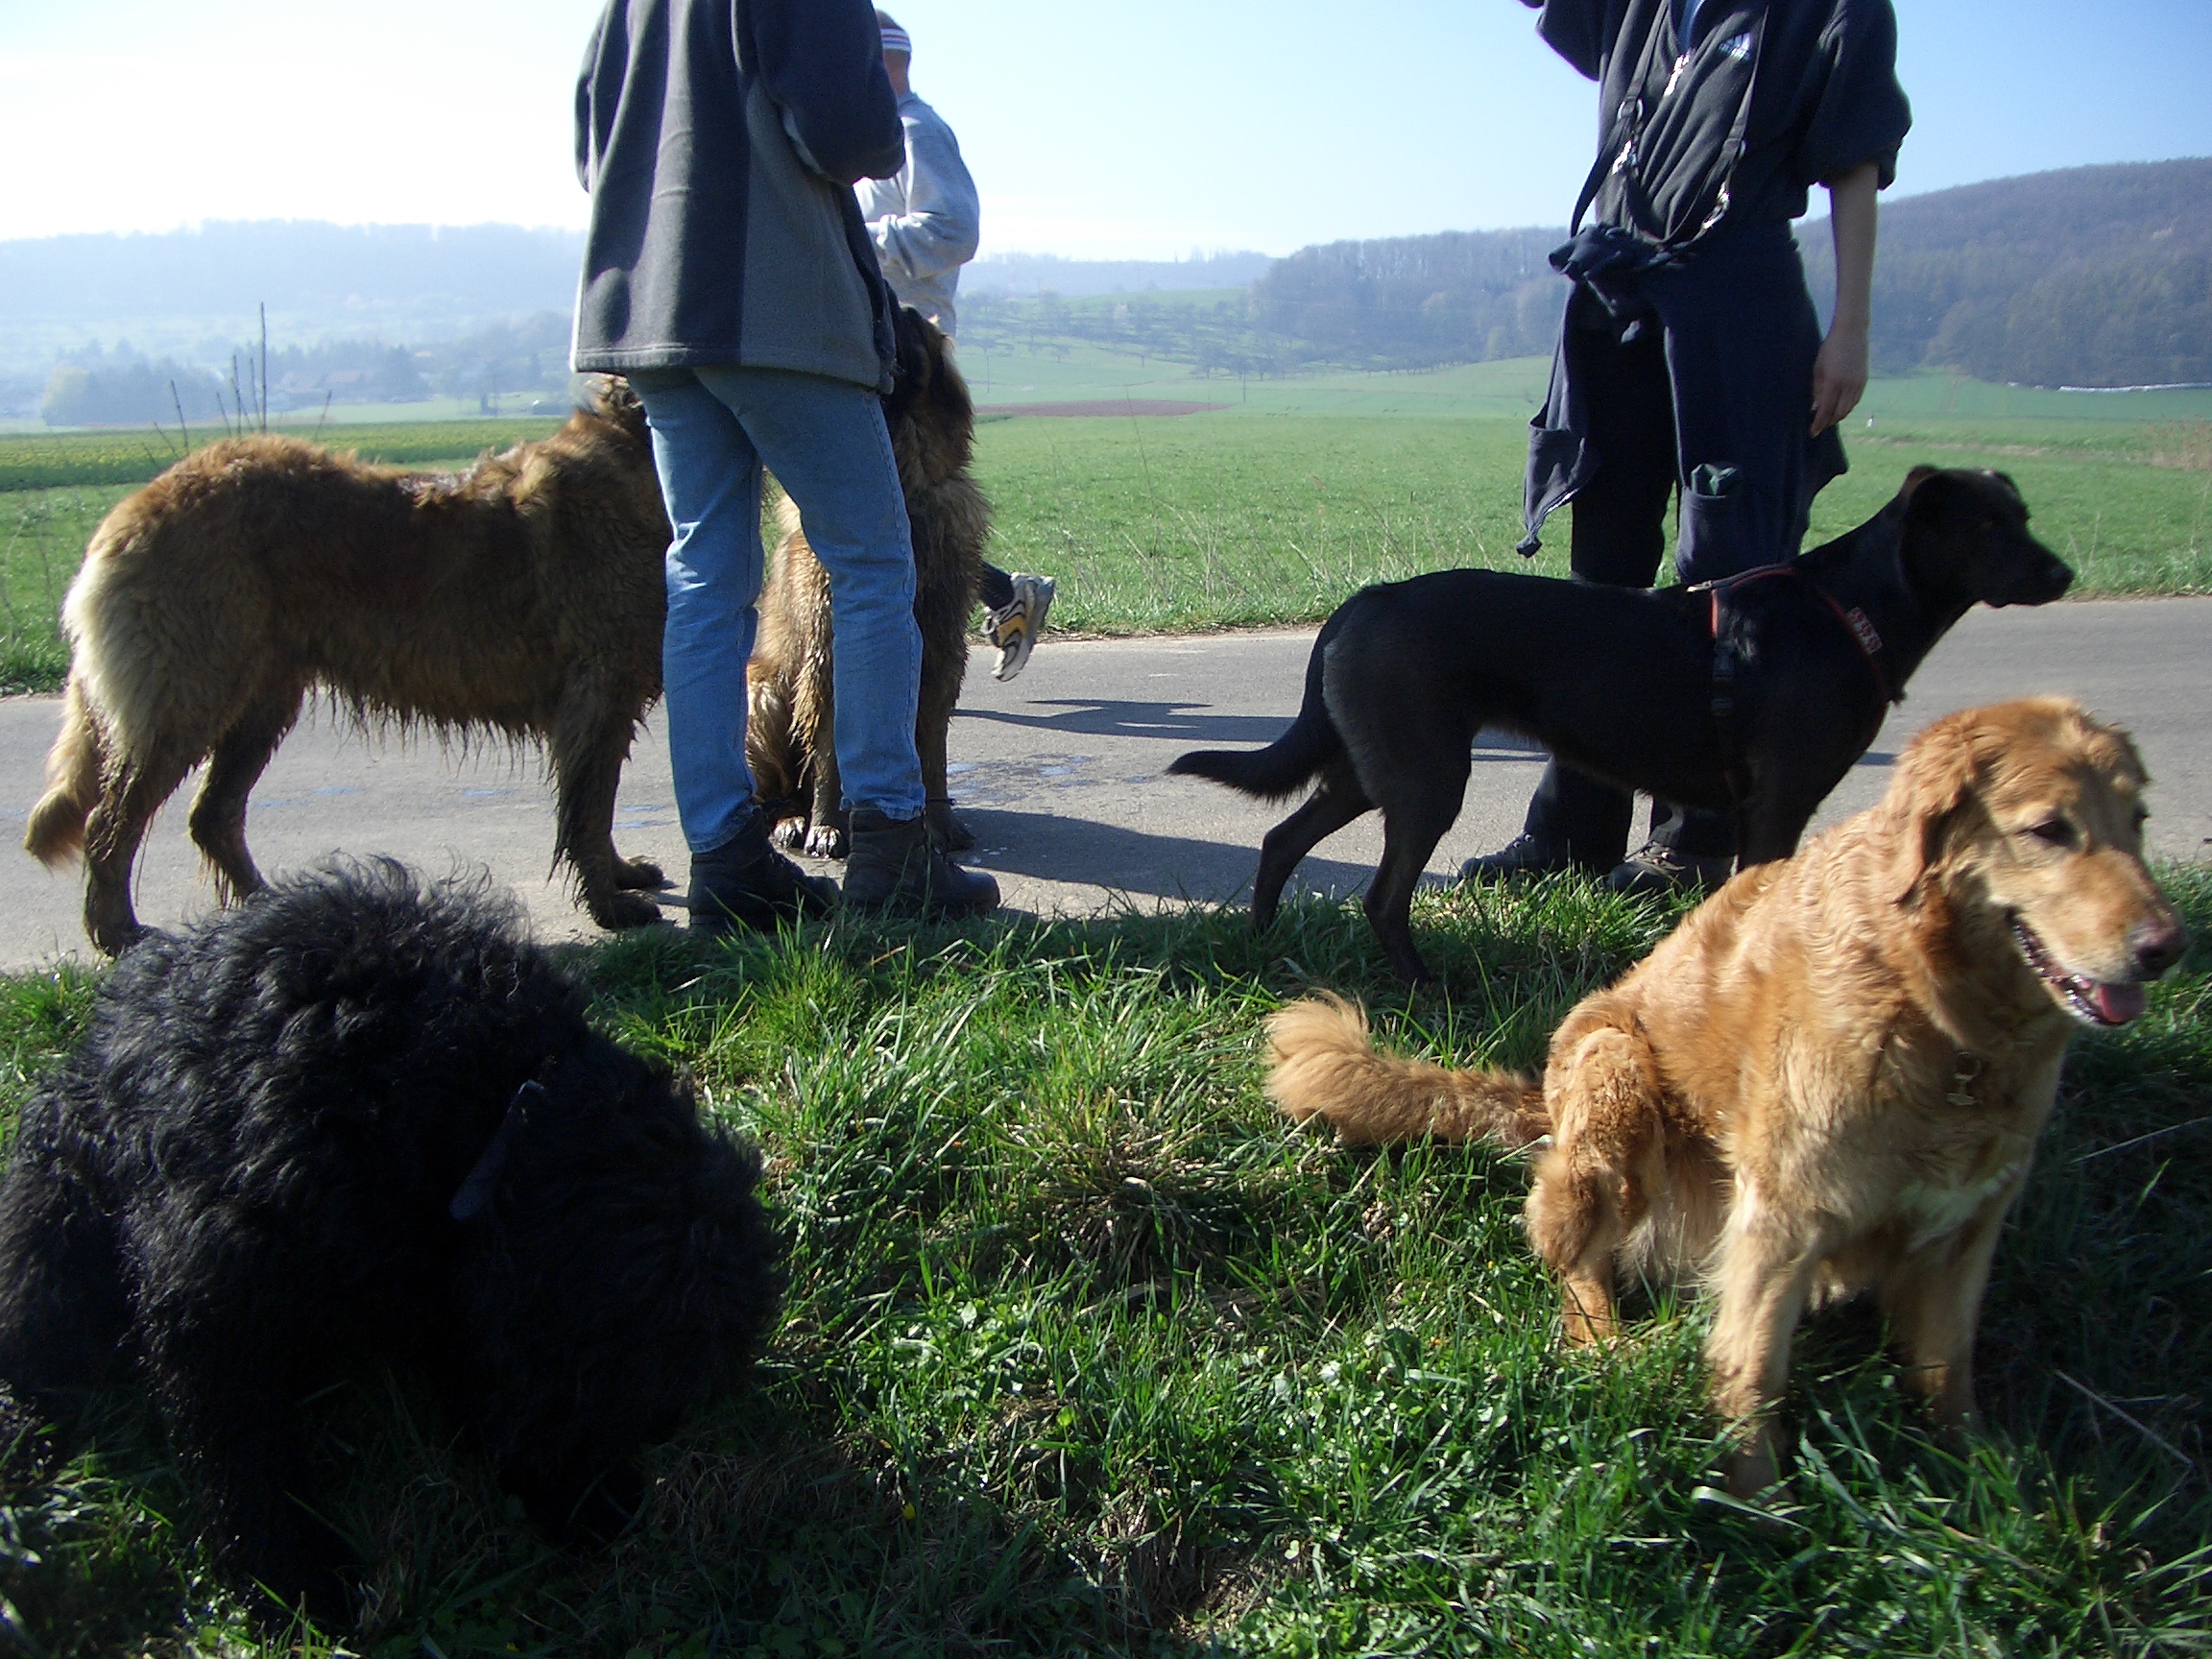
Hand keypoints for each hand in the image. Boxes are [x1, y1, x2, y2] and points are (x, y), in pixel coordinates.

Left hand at [1811, 319, 1867, 436]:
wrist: (1851, 331)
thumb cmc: (1830, 348)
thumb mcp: (1818, 368)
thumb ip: (1817, 389)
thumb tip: (1815, 408)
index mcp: (1833, 382)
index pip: (1825, 410)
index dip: (1819, 423)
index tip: (1812, 433)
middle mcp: (1848, 385)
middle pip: (1838, 413)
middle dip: (1828, 422)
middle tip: (1819, 427)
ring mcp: (1858, 383)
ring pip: (1848, 408)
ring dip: (1838, 416)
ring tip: (1829, 420)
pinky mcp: (1864, 380)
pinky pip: (1856, 400)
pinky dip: (1848, 408)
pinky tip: (1841, 409)